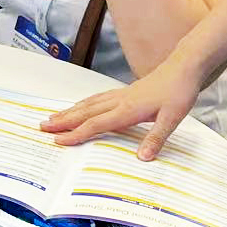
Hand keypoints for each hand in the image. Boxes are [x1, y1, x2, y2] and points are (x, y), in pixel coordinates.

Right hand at [40, 50, 204, 159]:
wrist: (184, 68)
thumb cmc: (179, 92)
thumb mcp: (173, 118)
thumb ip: (156, 138)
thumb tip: (142, 158)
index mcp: (128, 110)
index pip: (96, 124)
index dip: (77, 134)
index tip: (59, 141)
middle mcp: (119, 101)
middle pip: (85, 113)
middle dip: (63, 121)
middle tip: (42, 127)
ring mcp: (121, 95)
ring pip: (89, 104)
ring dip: (70, 112)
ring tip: (53, 117)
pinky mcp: (125, 91)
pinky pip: (97, 98)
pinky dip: (84, 104)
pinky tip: (80, 106)